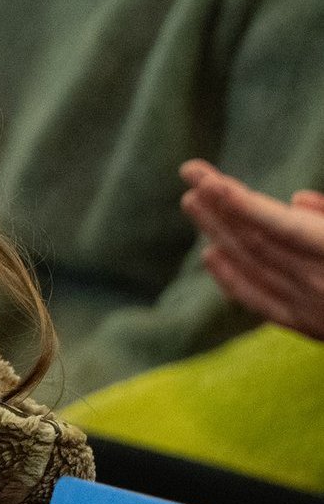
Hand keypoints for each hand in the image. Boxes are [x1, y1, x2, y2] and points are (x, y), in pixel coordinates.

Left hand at [179, 161, 323, 340]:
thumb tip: (298, 200)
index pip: (282, 228)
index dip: (241, 202)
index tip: (208, 179)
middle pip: (259, 243)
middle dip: (221, 207)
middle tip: (191, 174)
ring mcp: (315, 311)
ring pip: (255, 268)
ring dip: (220, 233)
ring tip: (193, 202)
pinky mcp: (312, 328)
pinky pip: (263, 302)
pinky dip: (233, 279)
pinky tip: (212, 256)